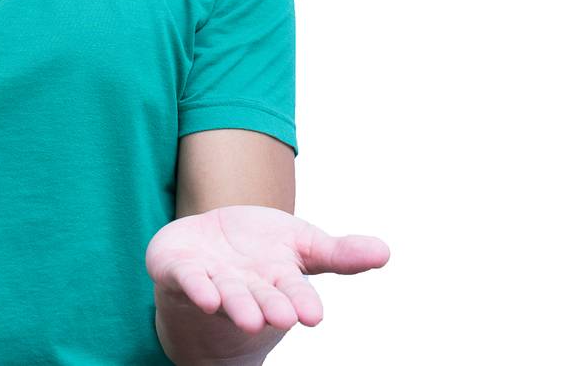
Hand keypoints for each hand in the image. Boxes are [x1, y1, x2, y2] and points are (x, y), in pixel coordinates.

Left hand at [146, 205, 387, 350]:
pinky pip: (187, 278)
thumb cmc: (259, 249)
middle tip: (281, 318)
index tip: (313, 315)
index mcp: (278, 280)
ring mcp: (211, 279)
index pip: (295, 293)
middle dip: (270, 308)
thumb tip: (385, 252)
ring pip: (226, 295)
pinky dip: (197, 286)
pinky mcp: (178, 268)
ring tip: (248, 317)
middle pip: (261, 299)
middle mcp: (246, 286)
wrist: (206, 244)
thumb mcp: (301, 243)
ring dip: (237, 305)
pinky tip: (206, 295)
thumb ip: (339, 253)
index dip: (302, 302)